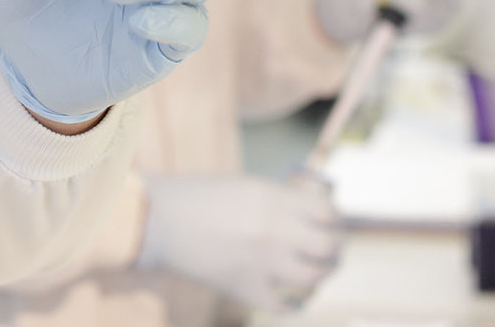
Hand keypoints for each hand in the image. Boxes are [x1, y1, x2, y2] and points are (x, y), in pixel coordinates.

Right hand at [136, 172, 341, 310]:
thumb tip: (314, 216)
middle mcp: (276, 231)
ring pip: (313, 278)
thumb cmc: (199, 199)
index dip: (336, 222)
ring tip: (313, 274)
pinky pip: (284, 306)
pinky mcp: (246, 289)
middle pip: (329, 249)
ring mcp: (263, 263)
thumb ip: (281, 202)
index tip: (332, 226)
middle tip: (330, 254)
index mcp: (276, 200)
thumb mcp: (247, 188)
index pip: (329, 215)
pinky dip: (291, 305)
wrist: (158, 220)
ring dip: (318, 277)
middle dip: (334, 252)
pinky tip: (290, 299)